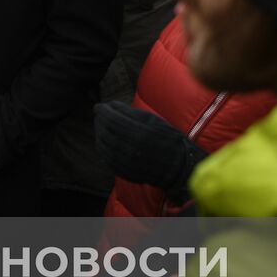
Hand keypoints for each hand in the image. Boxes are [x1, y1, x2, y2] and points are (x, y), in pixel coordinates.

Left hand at [92, 101, 206, 193]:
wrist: (177, 166)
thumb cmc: (167, 138)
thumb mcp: (152, 120)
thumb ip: (130, 112)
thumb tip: (111, 105)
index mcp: (138, 134)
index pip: (111, 120)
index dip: (103, 111)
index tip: (99, 106)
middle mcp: (129, 149)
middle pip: (104, 131)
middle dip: (99, 120)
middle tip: (100, 114)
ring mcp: (124, 162)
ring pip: (102, 145)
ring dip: (99, 133)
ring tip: (101, 126)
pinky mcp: (123, 171)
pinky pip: (105, 157)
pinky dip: (102, 147)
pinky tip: (104, 140)